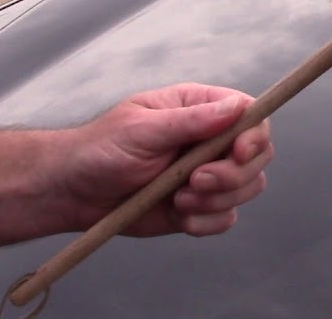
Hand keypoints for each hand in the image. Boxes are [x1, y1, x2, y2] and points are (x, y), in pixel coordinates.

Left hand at [55, 83, 272, 237]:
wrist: (74, 193)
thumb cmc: (100, 149)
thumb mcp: (141, 128)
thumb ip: (190, 121)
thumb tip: (235, 108)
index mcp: (199, 109)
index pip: (250, 115)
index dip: (255, 135)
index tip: (240, 153)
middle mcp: (209, 141)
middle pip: (258, 156)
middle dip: (232, 174)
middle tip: (194, 181)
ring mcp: (206, 175)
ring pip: (247, 188)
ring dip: (217, 200)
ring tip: (178, 199)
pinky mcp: (198, 207)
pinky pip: (225, 218)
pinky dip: (205, 222)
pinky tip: (177, 216)